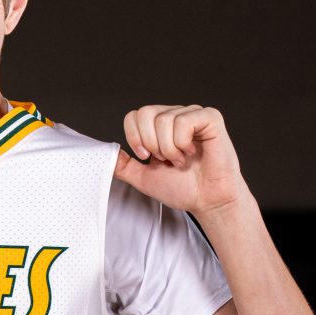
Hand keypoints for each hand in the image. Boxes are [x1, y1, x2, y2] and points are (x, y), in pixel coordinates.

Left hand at [115, 102, 243, 216]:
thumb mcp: (144, 177)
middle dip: (150, 144)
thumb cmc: (182, 188)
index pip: (134, 115)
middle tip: (166, 160)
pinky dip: (182, 143)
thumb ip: (124, 165)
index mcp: (159, 126)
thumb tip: (105, 155)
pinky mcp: (210, 118)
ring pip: (164, 120)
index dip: (134, 138)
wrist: (207, 201)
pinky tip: (192, 152)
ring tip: (181, 160)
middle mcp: (175, 115)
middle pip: (145, 113)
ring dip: (169, 149)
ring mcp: (192, 114)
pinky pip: (184, 121)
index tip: (146, 157)